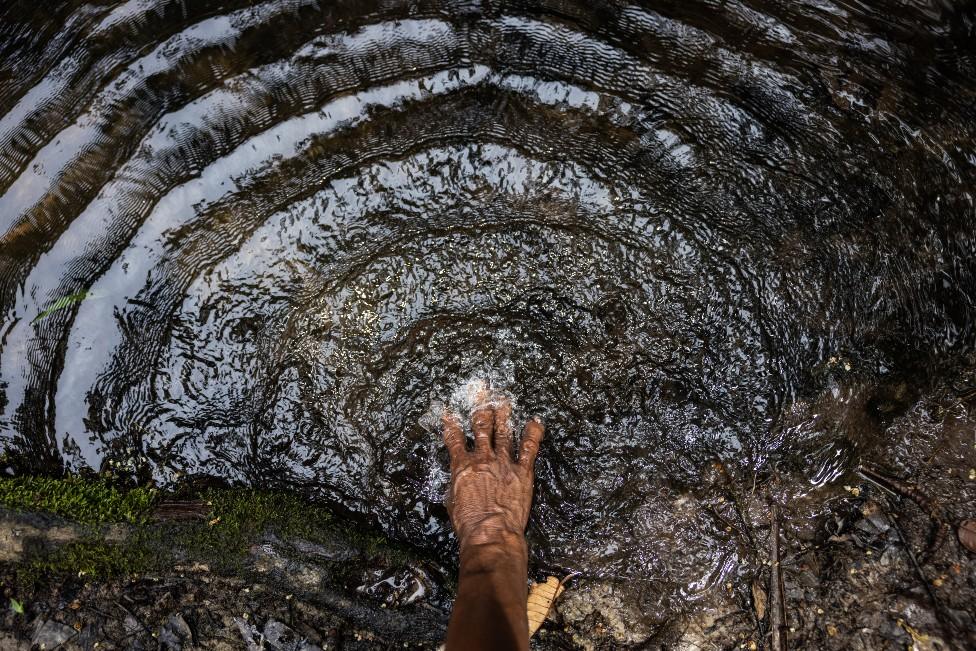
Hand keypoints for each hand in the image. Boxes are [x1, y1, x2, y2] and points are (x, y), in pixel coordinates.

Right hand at [442, 398, 543, 551]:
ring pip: (503, 432)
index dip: (451, 425)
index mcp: (462, 466)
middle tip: (482, 396)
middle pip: (481, 428)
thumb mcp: (452, 501)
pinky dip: (532, 433)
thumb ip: (456, 483)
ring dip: (503, 415)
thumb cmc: (469, 523)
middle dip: (481, 410)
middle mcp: (482, 459)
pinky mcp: (522, 471)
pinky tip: (535, 422)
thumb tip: (458, 479)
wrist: (490, 532)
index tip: (450, 414)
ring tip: (504, 402)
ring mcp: (503, 463)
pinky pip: (529, 447)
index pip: (454, 439)